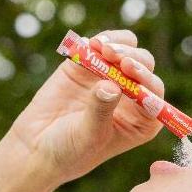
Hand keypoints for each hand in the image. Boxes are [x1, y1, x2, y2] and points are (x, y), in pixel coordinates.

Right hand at [7, 28, 165, 185]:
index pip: (155, 95)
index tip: (131, 74)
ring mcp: (111, 77)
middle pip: (144, 67)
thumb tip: (111, 85)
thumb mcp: (89, 135)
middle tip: (116, 57)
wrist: (37, 145)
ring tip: (102, 47)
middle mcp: (132, 96)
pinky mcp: (89, 65)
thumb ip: (101, 110)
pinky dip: (99, 41)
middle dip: (133, 60)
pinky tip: (92, 44)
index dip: (147, 82)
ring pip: (127, 50)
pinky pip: (101, 45)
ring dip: (118, 45)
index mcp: (142, 120)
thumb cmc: (70, 150)